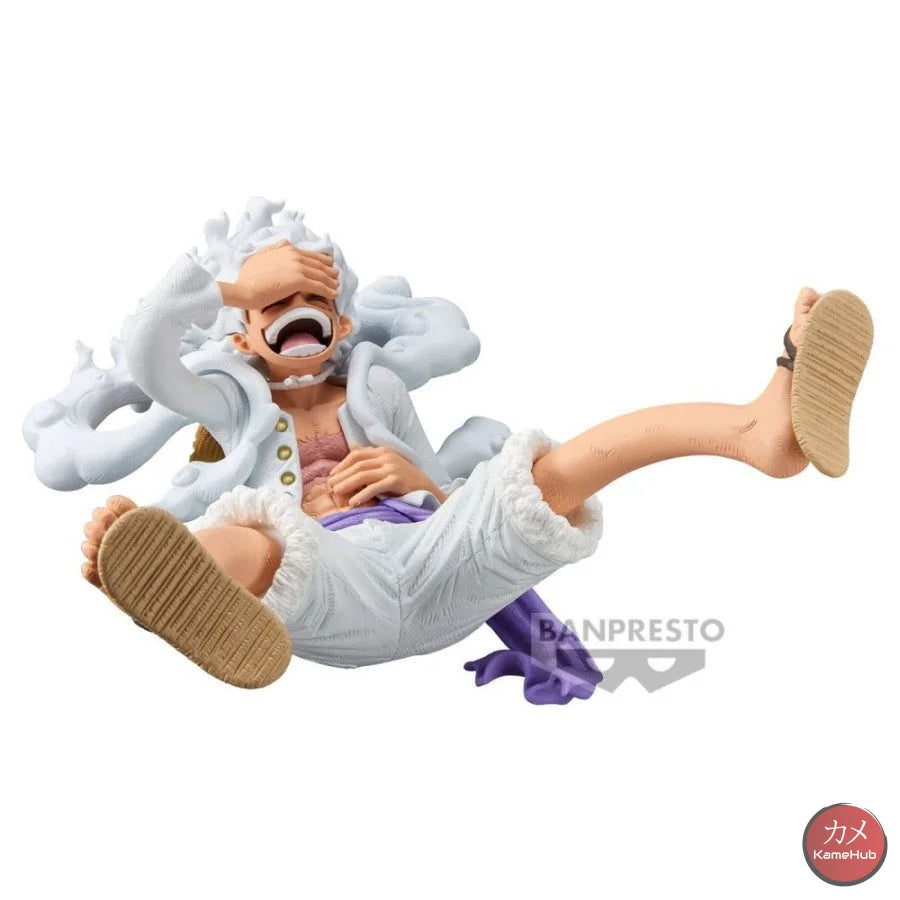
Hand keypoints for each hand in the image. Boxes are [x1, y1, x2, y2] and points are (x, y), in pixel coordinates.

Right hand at [224, 241, 339, 309]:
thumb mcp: (259, 256)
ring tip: (337, 286)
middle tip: (336, 276)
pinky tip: (334, 294)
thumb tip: (286, 242)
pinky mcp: (298, 280)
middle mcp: (294, 255)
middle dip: (329, 270)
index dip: (321, 260)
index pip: (309, 254)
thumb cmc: (248, 277)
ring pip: (320, 274)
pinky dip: (328, 290)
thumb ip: (274, 248)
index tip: (328, 264)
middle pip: (318, 264)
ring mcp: (297, 267)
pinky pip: (318, 285)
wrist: (243, 289)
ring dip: (331, 281)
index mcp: (286, 249)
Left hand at [328, 445, 446, 506]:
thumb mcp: (386, 463)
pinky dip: (362, 495)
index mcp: (382, 451)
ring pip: (363, 475)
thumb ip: (370, 456)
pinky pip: (375, 487)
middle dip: (342, 476)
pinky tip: (354, 502)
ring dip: (347, 484)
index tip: (332, 475)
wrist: (426, 488)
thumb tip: (352, 446)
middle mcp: (386, 456)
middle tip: (330, 487)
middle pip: (358, 465)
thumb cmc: (403, 478)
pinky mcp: (396, 480)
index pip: (357, 454)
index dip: (342, 464)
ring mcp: (392, 468)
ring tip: (337, 493)